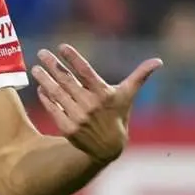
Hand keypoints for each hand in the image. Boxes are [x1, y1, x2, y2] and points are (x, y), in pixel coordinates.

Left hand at [31, 43, 162, 163]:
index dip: (74, 59)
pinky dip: (45, 98)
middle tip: (41, 52)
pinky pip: (53, 109)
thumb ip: (140, 76)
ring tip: (36, 68)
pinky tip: (40, 87)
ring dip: (44, 79)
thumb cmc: (117, 115)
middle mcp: (90, 105)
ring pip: (57, 94)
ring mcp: (78, 117)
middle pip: (67, 81)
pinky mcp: (68, 128)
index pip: (86, 72)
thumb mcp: (127, 96)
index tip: (61, 46)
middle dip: (53, 65)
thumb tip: (158, 61)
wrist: (108, 148)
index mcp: (104, 94)